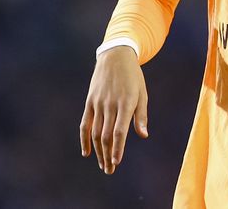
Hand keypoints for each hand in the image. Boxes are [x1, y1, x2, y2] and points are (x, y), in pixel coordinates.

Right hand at [79, 46, 148, 173]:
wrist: (115, 57)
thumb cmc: (133, 77)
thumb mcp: (142, 93)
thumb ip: (141, 115)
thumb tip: (143, 135)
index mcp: (126, 102)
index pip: (120, 130)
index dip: (118, 148)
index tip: (117, 162)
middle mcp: (110, 104)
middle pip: (107, 135)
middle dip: (108, 155)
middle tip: (110, 170)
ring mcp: (98, 103)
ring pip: (96, 132)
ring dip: (98, 151)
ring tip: (103, 164)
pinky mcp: (89, 102)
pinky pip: (85, 124)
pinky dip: (84, 139)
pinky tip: (87, 152)